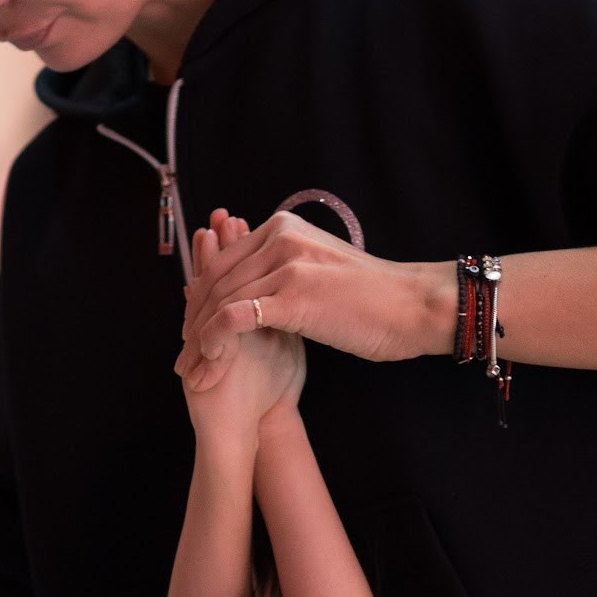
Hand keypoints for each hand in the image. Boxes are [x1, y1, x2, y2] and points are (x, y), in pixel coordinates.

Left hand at [177, 208, 453, 391]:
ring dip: (199, 340)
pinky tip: (212, 361)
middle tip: (184, 357)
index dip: (200, 301)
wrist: (412, 307)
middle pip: (215, 281)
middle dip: (193, 323)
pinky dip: (215, 341)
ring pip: (219, 300)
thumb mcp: (321, 272)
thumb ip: (287, 272)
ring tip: (193, 369)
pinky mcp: (292, 294)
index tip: (192, 333)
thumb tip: (260, 293)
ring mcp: (286, 263)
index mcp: (283, 227)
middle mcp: (279, 237)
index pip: (224, 263)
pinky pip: (234, 316)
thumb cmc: (374, 300)